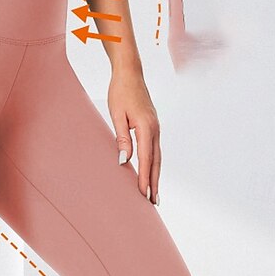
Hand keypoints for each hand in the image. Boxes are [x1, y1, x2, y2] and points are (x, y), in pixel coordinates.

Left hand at [108, 69, 160, 205]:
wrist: (130, 72)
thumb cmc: (120, 91)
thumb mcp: (116, 114)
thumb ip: (122, 138)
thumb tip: (124, 161)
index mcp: (146, 127)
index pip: (146, 159)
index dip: (145, 178)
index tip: (144, 194)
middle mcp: (155, 129)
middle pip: (156, 162)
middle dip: (154, 183)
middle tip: (154, 203)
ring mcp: (156, 128)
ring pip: (157, 158)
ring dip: (156, 176)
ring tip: (154, 194)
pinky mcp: (153, 127)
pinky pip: (155, 151)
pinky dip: (154, 165)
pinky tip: (151, 174)